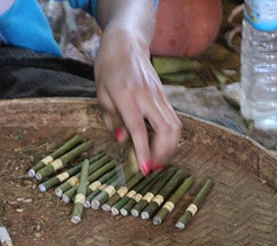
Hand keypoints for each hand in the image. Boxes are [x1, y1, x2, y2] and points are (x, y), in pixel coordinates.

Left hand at [94, 25, 180, 174]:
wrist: (126, 44)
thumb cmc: (108, 69)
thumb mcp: (102, 94)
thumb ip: (113, 118)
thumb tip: (122, 141)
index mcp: (127, 96)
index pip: (138, 129)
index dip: (143, 151)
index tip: (144, 169)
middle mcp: (147, 96)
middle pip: (166, 129)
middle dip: (163, 153)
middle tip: (152, 169)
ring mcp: (159, 95)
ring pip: (174, 126)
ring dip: (169, 148)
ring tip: (158, 162)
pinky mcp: (165, 96)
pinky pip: (173, 120)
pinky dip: (170, 138)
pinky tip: (160, 148)